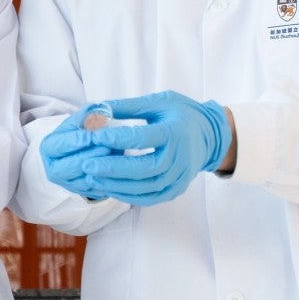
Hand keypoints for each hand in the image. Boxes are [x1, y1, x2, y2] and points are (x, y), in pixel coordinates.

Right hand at [39, 104, 121, 198]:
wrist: (77, 152)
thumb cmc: (78, 133)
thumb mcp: (78, 121)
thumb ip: (85, 115)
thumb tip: (97, 108)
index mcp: (49, 148)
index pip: (59, 145)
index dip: (75, 141)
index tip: (91, 135)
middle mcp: (55, 168)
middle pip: (71, 166)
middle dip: (90, 156)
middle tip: (108, 147)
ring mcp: (69, 183)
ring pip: (85, 179)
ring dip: (101, 168)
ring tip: (116, 155)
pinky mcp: (84, 192)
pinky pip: (97, 189)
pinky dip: (108, 179)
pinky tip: (120, 168)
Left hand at [65, 91, 230, 205]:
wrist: (211, 135)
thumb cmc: (180, 114)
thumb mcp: (158, 102)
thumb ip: (129, 106)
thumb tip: (98, 108)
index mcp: (175, 132)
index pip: (143, 138)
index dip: (117, 138)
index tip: (94, 137)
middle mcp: (180, 157)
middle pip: (145, 168)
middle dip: (113, 168)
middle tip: (87, 165)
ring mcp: (180, 176)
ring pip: (147, 187)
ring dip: (118, 185)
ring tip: (93, 178)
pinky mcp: (177, 188)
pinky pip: (152, 197)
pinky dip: (130, 196)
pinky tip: (111, 189)